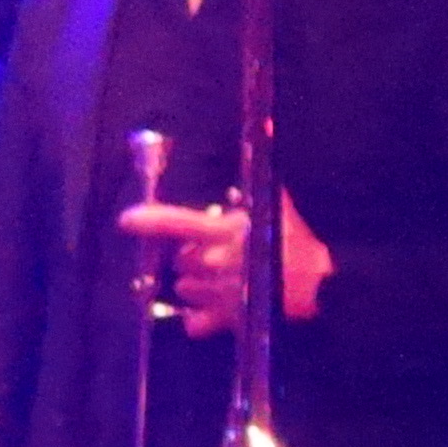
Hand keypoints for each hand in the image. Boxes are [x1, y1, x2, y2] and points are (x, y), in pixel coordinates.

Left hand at [114, 193, 330, 331]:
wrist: (321, 285)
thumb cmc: (298, 242)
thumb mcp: (278, 204)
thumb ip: (261, 174)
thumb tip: (266, 121)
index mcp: (223, 233)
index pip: (177, 223)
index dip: (150, 220)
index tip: (126, 220)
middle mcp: (215, 263)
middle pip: (182, 261)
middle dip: (193, 258)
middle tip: (217, 256)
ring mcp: (219, 293)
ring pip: (186, 290)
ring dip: (197, 286)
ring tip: (219, 281)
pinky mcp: (229, 319)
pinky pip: (195, 325)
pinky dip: (199, 320)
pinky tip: (208, 313)